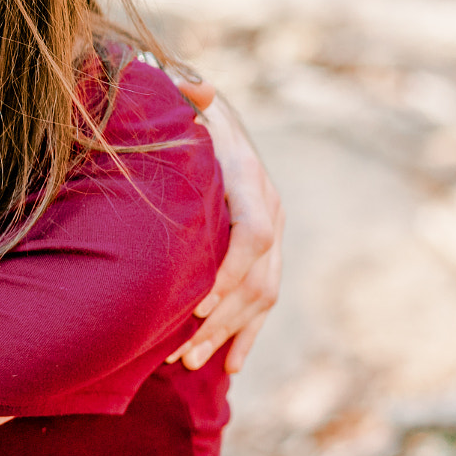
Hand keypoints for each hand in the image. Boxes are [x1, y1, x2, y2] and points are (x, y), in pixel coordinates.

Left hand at [170, 86, 282, 372]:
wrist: (217, 118)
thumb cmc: (186, 113)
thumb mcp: (185, 100)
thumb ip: (186, 95)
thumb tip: (195, 88)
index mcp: (248, 177)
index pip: (253, 236)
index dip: (229, 274)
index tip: (196, 307)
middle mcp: (269, 208)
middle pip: (259, 279)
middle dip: (222, 321)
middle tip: (182, 353)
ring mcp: (274, 233)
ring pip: (262, 297)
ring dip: (228, 336)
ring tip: (187, 364)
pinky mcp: (268, 254)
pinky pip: (264, 302)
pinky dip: (247, 336)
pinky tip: (227, 367)